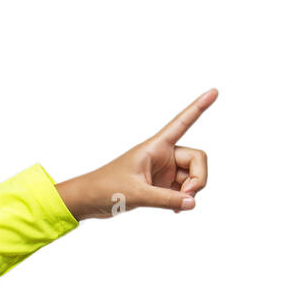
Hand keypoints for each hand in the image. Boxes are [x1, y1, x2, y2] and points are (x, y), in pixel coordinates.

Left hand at [57, 88, 216, 219]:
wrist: (87, 201)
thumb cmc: (105, 189)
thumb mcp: (137, 195)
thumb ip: (166, 200)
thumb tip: (192, 203)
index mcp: (155, 146)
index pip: (182, 123)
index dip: (199, 107)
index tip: (214, 91)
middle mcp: (162, 155)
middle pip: (197, 159)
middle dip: (198, 178)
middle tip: (188, 196)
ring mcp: (162, 171)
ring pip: (192, 176)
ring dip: (190, 192)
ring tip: (179, 206)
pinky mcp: (159, 185)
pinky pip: (182, 190)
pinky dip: (183, 200)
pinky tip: (177, 209)